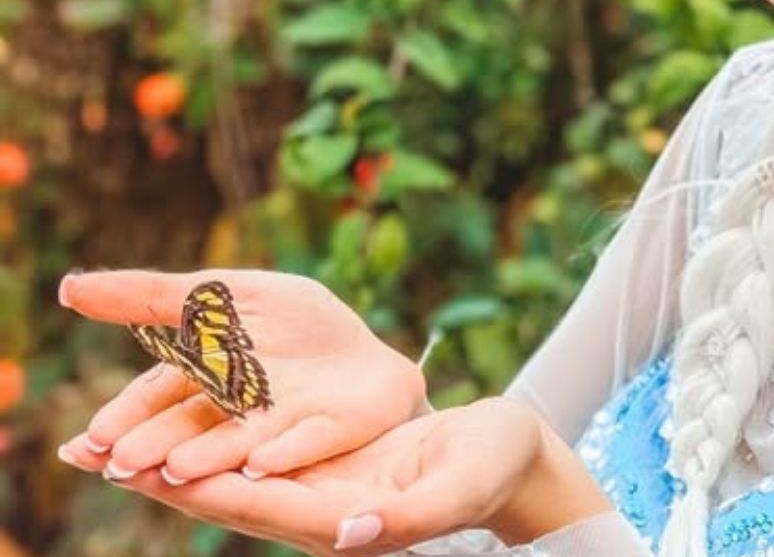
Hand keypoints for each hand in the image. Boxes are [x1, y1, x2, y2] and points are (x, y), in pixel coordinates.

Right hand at [58, 268, 428, 483]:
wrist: (371, 356)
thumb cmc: (297, 327)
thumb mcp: (227, 295)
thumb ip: (153, 295)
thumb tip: (66, 287)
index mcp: (205, 382)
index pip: (158, 398)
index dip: (128, 417)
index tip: (93, 439)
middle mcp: (235, 414)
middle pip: (190, 428)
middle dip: (156, 444)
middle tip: (121, 463)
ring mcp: (280, 427)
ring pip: (238, 443)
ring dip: (208, 456)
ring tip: (178, 468)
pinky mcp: (326, 431)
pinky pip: (306, 442)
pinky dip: (284, 452)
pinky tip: (262, 461)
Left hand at [89, 396, 607, 555]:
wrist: (510, 457)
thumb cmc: (492, 468)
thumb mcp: (456, 487)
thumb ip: (405, 516)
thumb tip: (349, 532)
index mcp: (343, 522)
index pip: (253, 508)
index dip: (196, 489)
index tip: (140, 469)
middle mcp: (316, 512)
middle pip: (220, 498)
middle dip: (154, 475)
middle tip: (87, 451)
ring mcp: (317, 491)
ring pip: (226, 476)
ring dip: (166, 458)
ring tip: (108, 437)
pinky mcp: (322, 468)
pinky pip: (250, 456)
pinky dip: (206, 439)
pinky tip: (178, 418)